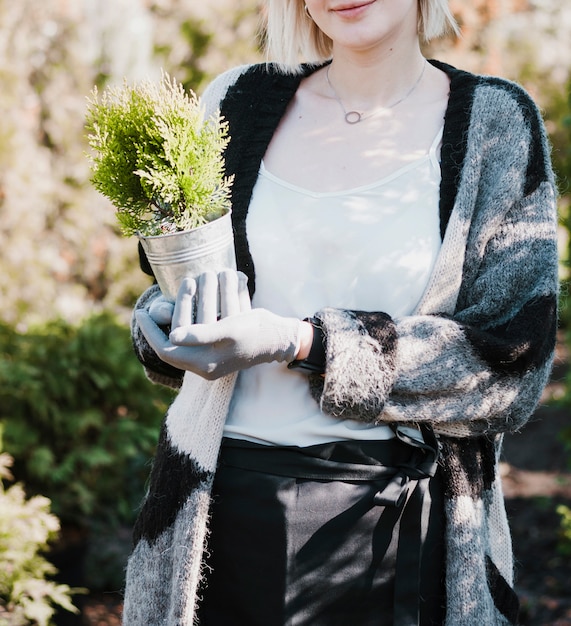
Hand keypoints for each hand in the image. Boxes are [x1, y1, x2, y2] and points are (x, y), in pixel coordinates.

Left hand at [135, 270, 302, 379]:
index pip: (166, 351)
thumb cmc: (257, 332)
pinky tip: (187, 305)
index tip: (140, 311)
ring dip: (179, 313)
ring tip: (180, 290)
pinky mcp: (216, 349)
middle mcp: (203, 365)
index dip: (151, 332)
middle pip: (172, 343)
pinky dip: (187, 319)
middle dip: (166, 317)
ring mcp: (209, 358)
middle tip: (156, 300)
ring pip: (182, 337)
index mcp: (204, 365)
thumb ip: (201, 335)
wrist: (279, 338)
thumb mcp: (229, 330)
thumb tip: (173, 336)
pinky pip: (192, 336)